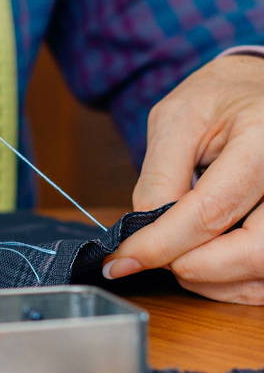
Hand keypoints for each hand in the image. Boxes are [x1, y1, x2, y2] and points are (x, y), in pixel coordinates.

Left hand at [103, 55, 263, 304]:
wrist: (252, 93)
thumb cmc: (215, 99)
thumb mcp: (174, 122)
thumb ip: (158, 179)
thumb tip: (145, 233)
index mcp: (263, 139)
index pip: (212, 210)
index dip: (162, 244)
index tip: (122, 260)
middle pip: (253, 252)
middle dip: (191, 266)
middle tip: (151, 256)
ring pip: (261, 271)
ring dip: (210, 279)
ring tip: (174, 254)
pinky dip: (229, 279)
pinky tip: (201, 260)